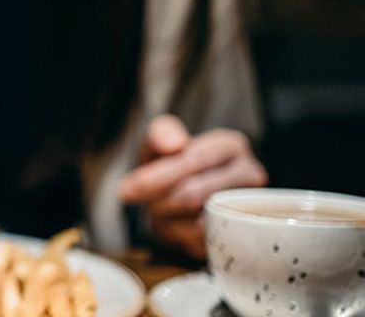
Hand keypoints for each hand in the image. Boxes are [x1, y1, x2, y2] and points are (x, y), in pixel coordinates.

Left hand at [118, 114, 267, 257]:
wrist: (184, 190)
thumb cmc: (173, 162)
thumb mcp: (161, 140)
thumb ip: (161, 133)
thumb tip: (175, 145)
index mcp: (230, 146)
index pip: (193, 160)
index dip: (157, 177)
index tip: (127, 190)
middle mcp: (250, 175)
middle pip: (194, 194)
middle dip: (159, 201)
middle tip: (145, 203)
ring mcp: (249, 208)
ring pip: (197, 222)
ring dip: (167, 220)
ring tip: (160, 211)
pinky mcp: (242, 237)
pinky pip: (203, 244)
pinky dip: (178, 237)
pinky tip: (174, 225)